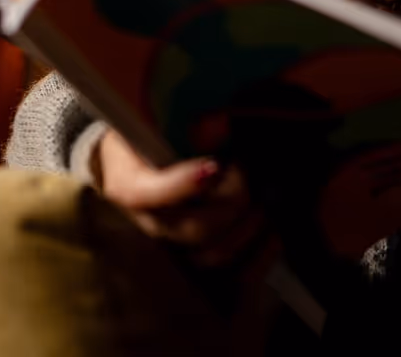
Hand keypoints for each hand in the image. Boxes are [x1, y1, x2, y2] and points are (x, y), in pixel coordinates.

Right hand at [95, 129, 267, 266]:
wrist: (137, 166)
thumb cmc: (150, 138)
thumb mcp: (155, 120)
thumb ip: (183, 122)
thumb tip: (219, 124)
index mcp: (127, 185)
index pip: (144, 195)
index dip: (181, 186)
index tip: (213, 167)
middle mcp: (147, 224)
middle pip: (189, 229)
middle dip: (229, 202)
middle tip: (245, 173)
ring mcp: (173, 249)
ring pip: (211, 257)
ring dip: (246, 230)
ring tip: (261, 203)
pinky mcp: (197, 264)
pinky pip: (231, 280)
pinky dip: (258, 261)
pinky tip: (272, 236)